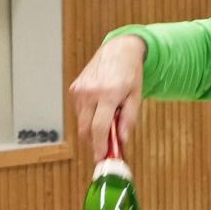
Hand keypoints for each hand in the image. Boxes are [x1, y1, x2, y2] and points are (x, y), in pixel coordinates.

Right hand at [68, 33, 146, 156]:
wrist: (118, 51)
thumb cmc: (130, 74)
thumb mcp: (136, 97)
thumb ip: (129, 119)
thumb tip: (121, 140)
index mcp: (108, 94)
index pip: (99, 128)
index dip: (99, 146)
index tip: (100, 158)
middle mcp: (90, 92)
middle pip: (86, 129)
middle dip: (94, 142)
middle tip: (105, 147)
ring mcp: (80, 90)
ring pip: (81, 121)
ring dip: (92, 127)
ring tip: (107, 118)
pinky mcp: (74, 88)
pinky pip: (79, 111)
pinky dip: (88, 116)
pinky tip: (99, 107)